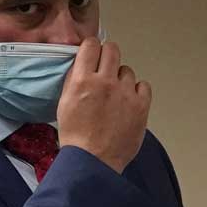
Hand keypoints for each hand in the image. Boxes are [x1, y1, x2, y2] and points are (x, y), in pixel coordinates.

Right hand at [56, 39, 151, 172]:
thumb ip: (74, 81)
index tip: (92, 52)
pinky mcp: (141, 105)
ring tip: (114, 94)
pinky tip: (127, 101)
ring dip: (120, 77)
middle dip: (107, 55)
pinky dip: (136, 90)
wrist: (93, 160)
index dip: (91, 47)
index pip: (91, 46)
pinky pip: (142, 85)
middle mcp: (105, 82)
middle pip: (112, 50)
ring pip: (127, 70)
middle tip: (105, 68)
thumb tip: (82, 66)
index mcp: (82, 81)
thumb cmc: (76, 137)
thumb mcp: (64, 104)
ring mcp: (126, 93)